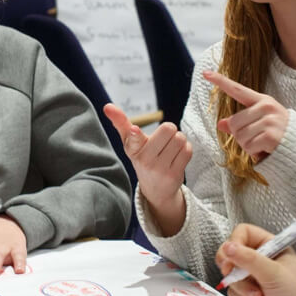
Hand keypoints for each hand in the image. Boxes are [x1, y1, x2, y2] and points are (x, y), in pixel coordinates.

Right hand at [104, 103, 190, 234]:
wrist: (155, 189)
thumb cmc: (142, 157)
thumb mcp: (130, 142)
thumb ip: (121, 123)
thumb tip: (107, 106)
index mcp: (132, 148)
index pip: (133, 138)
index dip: (135, 133)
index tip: (135, 130)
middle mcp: (144, 160)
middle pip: (168, 129)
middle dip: (170, 130)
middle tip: (164, 140)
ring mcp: (159, 169)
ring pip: (180, 139)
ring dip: (179, 140)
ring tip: (170, 149)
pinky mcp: (174, 175)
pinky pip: (188, 150)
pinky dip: (186, 149)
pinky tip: (177, 156)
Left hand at [203, 70, 287, 161]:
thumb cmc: (279, 134)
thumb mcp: (261, 123)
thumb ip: (240, 122)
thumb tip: (220, 124)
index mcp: (262, 101)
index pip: (238, 89)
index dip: (221, 81)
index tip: (206, 73)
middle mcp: (266, 107)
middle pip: (234, 123)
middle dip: (240, 136)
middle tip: (256, 139)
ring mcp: (269, 121)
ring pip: (240, 136)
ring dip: (248, 146)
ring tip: (263, 145)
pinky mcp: (271, 136)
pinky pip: (249, 147)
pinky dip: (254, 153)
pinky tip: (266, 150)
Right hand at [215, 224, 295, 295]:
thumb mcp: (274, 272)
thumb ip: (249, 259)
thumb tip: (228, 247)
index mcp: (269, 245)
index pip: (242, 233)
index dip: (234, 243)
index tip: (231, 257)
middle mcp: (259, 259)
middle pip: (231, 253)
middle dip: (231, 266)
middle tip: (231, 273)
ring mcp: (254, 276)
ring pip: (231, 275)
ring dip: (242, 287)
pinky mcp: (249, 294)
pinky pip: (234, 292)